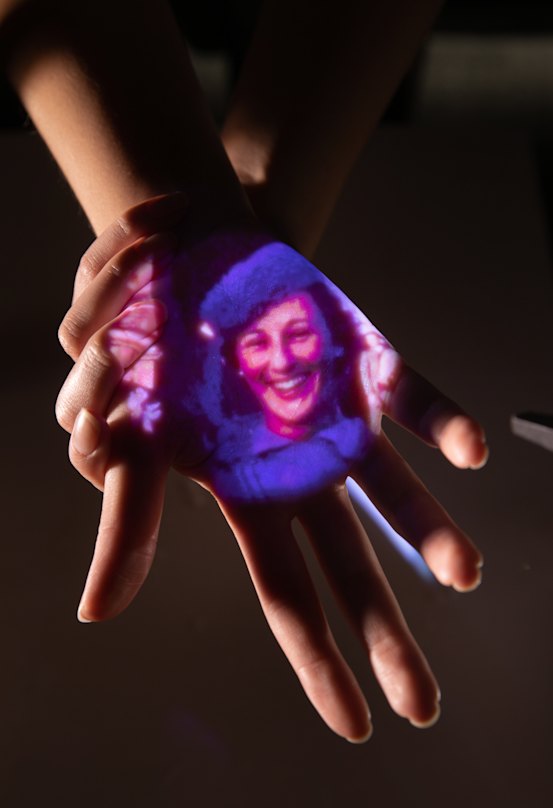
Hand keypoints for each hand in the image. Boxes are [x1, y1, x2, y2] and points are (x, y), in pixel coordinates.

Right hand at [56, 197, 486, 740]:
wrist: (179, 264)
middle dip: (386, 635)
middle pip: (351, 566)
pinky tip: (471, 451)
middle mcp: (300, 471)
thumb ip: (127, 524)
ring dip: (429, 530)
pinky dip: (440, 421)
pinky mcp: (356, 359)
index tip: (355, 724)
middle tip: (422, 706)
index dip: (317, 661)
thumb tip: (95, 614)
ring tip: (464, 575)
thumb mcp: (130, 444)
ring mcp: (334, 419)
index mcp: (248, 499)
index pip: (288, 596)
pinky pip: (408, 394)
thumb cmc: (152, 359)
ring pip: (392, 488)